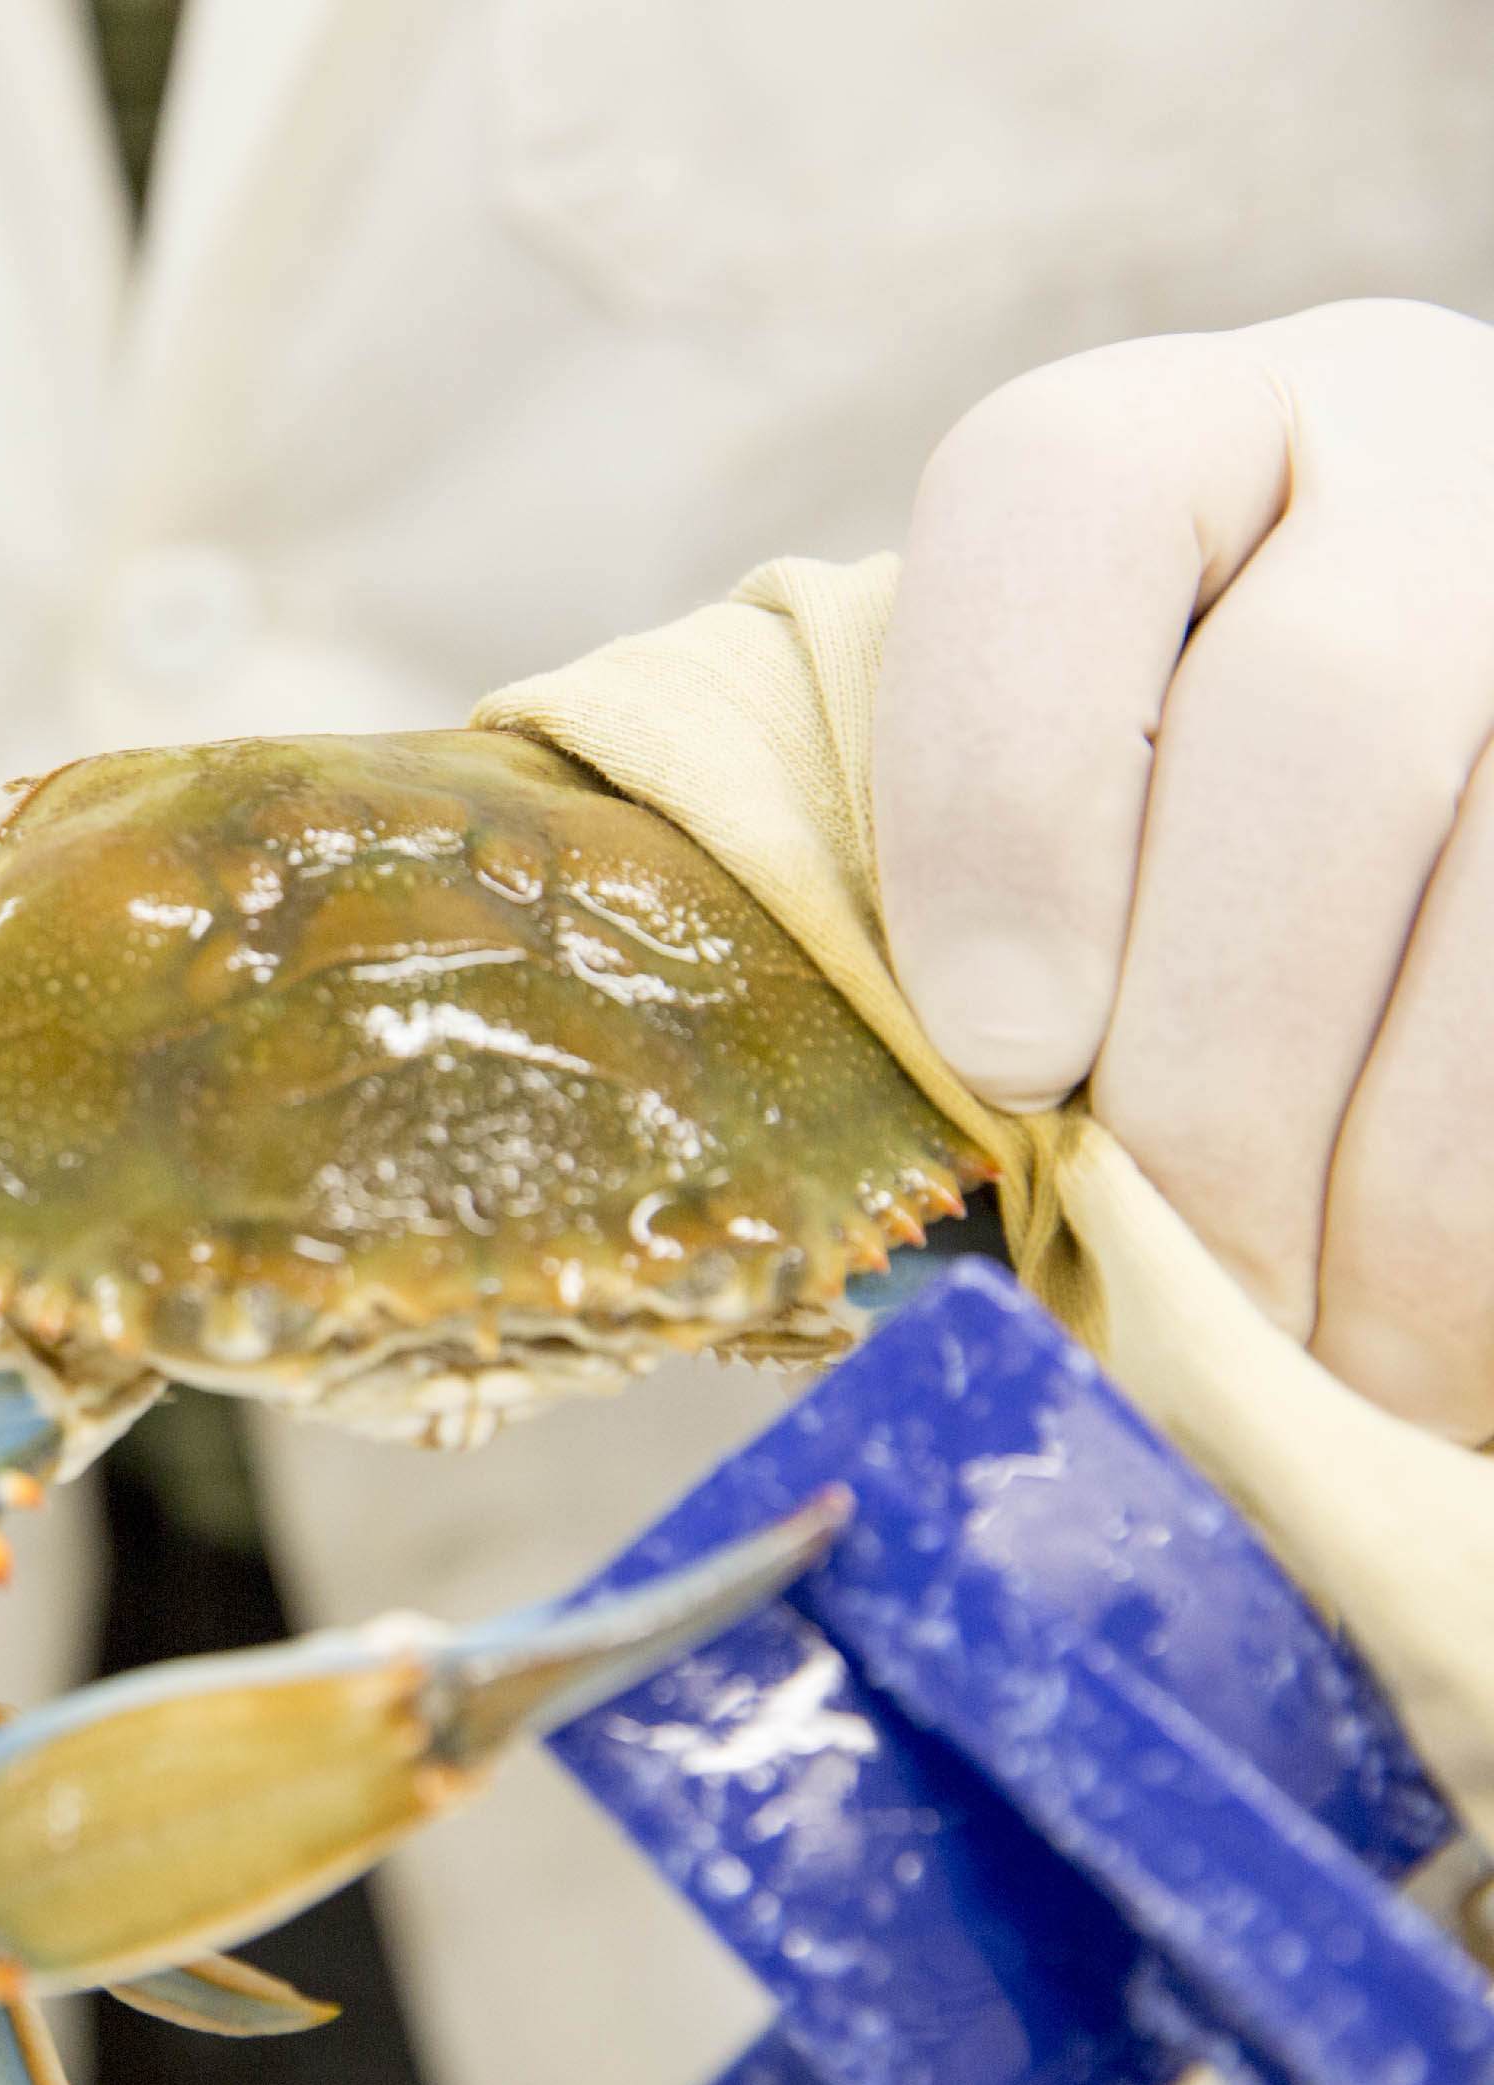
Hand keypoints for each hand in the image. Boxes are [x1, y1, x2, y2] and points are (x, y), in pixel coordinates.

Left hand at [876, 299, 1493, 1443]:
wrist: (1439, 837)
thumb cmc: (1169, 873)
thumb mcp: (1067, 815)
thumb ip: (956, 914)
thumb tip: (933, 1160)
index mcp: (1188, 439)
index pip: (1057, 498)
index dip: (1004, 796)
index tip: (1000, 1060)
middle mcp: (1435, 457)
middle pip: (1322, 722)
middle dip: (1220, 1067)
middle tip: (1165, 1282)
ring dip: (1400, 1194)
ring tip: (1313, 1356)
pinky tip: (1432, 1326)